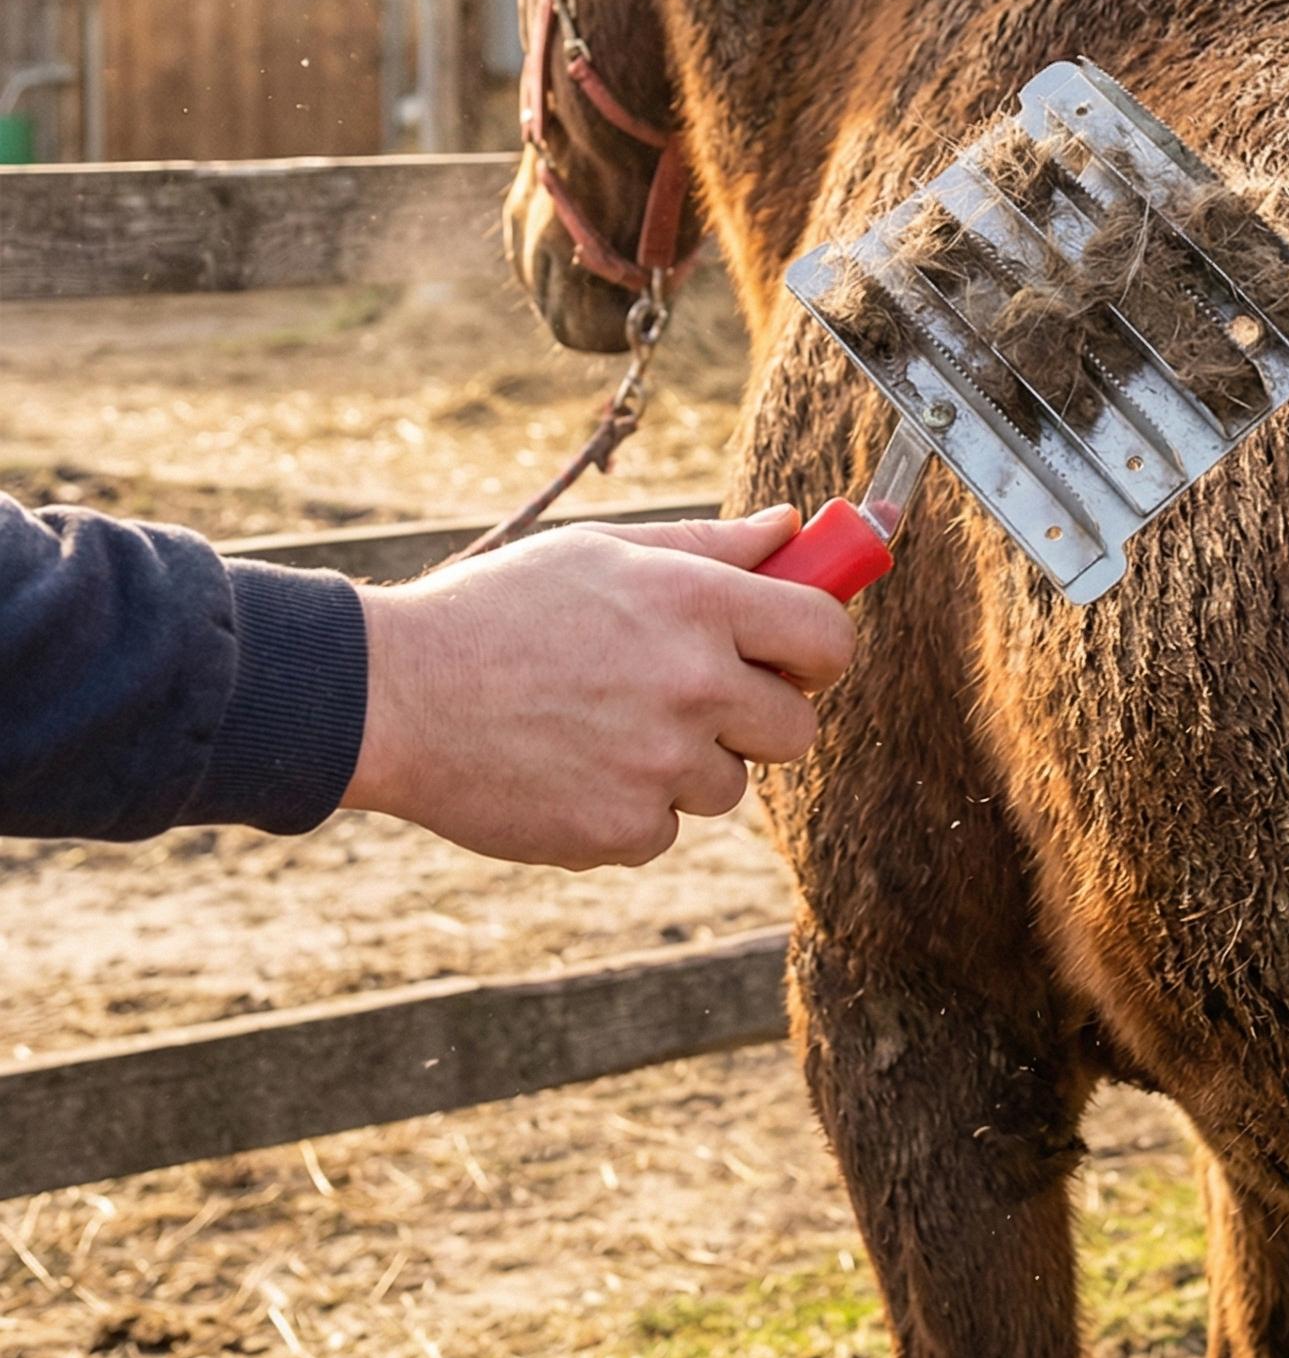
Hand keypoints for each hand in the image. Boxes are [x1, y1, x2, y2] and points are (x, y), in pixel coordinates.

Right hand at [343, 507, 854, 869]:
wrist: (392, 695)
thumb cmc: (497, 610)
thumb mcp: (603, 553)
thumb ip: (711, 547)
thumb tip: (795, 527)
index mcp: (696, 603)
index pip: (827, 638)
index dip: (819, 651)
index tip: (795, 657)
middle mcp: (693, 683)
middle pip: (796, 728)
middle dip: (757, 718)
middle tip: (693, 699)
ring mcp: (660, 764)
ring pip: (729, 784)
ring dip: (687, 766)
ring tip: (604, 727)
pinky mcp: (621, 830)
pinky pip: (666, 829)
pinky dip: (631, 811)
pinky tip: (571, 768)